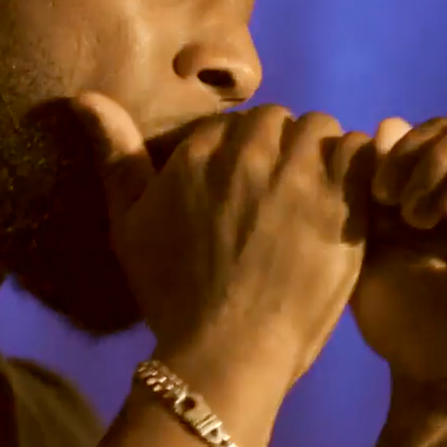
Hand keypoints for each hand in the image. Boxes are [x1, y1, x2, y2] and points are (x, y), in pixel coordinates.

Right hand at [73, 94, 370, 384]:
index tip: (244, 199)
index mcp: (201, 148)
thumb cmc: (173, 295)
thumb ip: (116, 157)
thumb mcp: (128, 226)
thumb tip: (84, 96)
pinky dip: (359, 171)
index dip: (244, 158)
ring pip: (321, 131)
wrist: (227, 350)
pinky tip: (348, 208)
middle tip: (280, 204)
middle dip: (282, 153)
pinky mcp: (344, 196)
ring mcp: (300, 170)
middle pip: (280, 123)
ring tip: (315, 204)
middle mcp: (251, 147)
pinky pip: (362, 151)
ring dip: (321, 158)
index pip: (236, 124)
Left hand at [351, 117, 446, 424]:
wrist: (442, 383)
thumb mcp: (375, 250)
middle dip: (440, 157)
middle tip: (415, 211)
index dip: (413, 146)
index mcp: (446, 187)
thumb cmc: (406, 323)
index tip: (383, 190)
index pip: (441, 132)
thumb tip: (386, 125)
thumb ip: (376, 189)